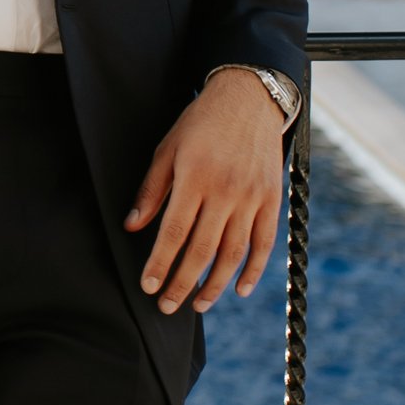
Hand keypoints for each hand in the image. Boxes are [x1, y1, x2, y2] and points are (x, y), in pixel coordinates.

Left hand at [124, 71, 286, 313]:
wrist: (249, 98)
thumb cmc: (201, 123)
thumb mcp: (167, 149)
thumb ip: (151, 191)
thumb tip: (132, 228)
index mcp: (194, 178)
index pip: (173, 232)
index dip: (160, 264)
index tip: (148, 286)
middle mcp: (225, 191)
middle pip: (201, 250)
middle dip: (182, 283)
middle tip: (166, 306)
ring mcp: (252, 197)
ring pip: (233, 253)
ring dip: (215, 285)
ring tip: (198, 305)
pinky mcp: (272, 199)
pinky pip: (264, 243)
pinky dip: (254, 270)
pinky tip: (240, 290)